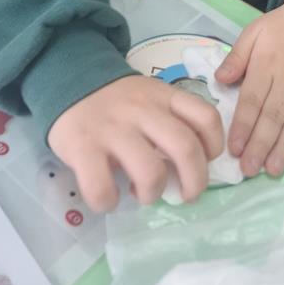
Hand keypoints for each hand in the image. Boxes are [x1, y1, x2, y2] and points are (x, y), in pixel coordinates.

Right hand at [48, 75, 223, 211]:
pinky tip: (110, 198)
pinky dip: (109, 202)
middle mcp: (142, 110)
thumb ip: (171, 121)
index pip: (205, 117)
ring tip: (144, 193)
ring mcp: (113, 129)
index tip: (206, 161)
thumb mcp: (150, 97)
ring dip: (153, 193)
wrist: (69, 82)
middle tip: (187, 195)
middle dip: (194, 182)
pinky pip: (102, 187)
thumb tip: (190, 168)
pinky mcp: (83, 147)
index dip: (214, 146)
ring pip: (149, 171)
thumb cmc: (116, 102)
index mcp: (163, 97)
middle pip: (184, 148)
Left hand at [216, 0, 283, 177]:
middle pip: (273, 116)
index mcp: (267, 64)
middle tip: (249, 170)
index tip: (233, 149)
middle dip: (260, 145)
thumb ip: (236, 57)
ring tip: (273, 169)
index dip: (242, 126)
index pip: (253, 100)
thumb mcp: (253, 32)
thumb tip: (219, 80)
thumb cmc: (282, 25)